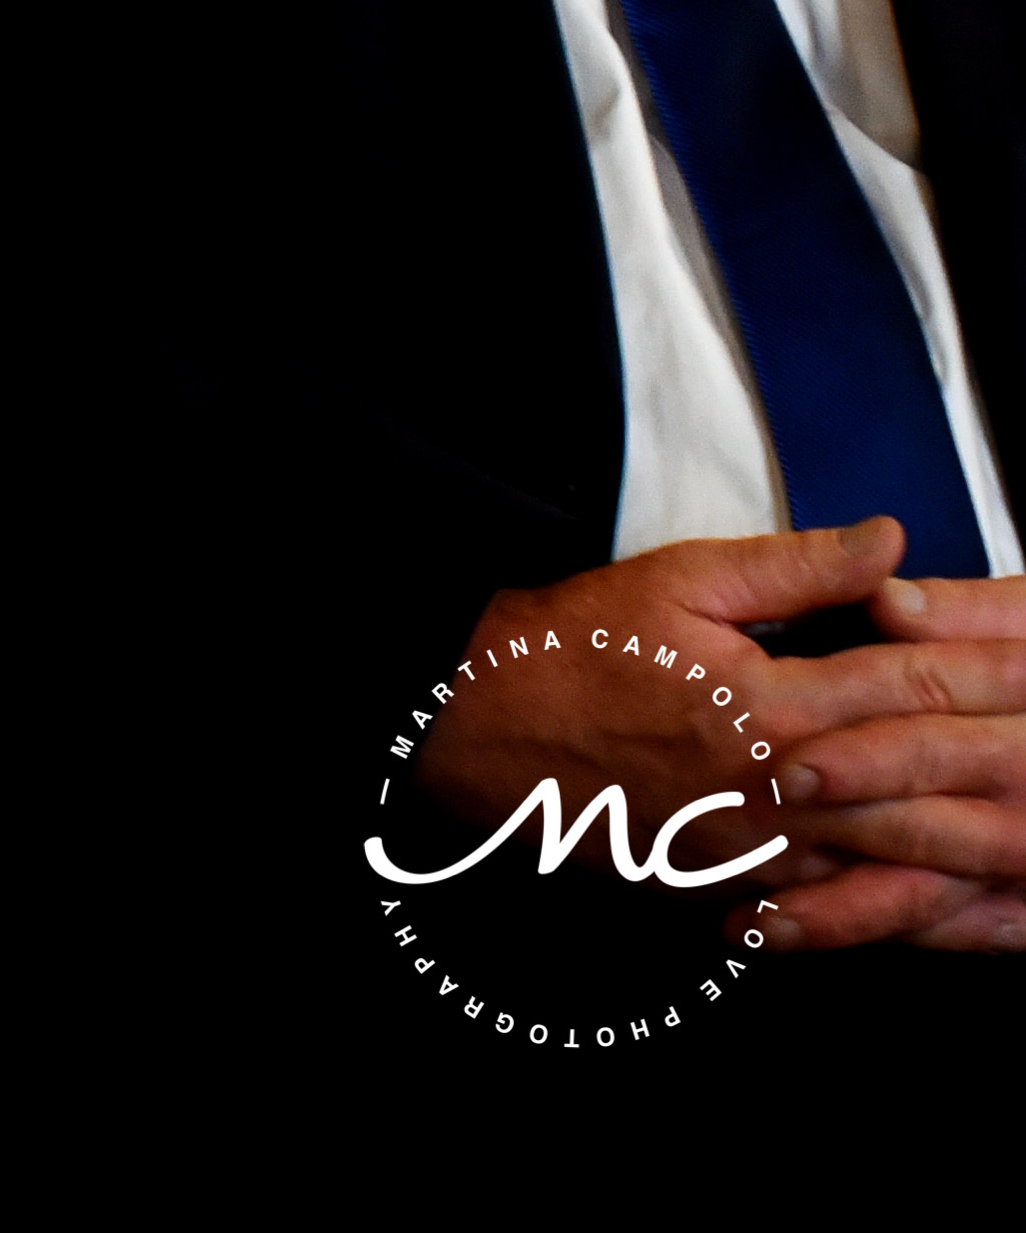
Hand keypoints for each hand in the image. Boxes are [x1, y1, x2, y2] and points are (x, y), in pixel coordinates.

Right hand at [430, 524, 1025, 953]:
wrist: (472, 732)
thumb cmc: (569, 647)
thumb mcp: (677, 580)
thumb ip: (796, 568)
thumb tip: (891, 542)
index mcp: (771, 704)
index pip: (918, 683)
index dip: (998, 671)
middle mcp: (780, 789)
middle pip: (928, 778)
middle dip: (1011, 761)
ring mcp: (761, 850)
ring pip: (900, 854)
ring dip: (979, 841)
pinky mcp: (735, 885)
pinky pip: (844, 902)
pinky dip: (909, 897)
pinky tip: (956, 892)